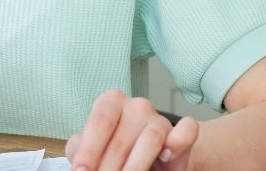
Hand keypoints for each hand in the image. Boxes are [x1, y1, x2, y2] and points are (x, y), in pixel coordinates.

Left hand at [65, 89, 199, 170]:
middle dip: (108, 167)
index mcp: (111, 102)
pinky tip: (165, 156)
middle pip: (121, 138)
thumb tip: (78, 165)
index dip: (89, 151)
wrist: (154, 156)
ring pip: (151, 140)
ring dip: (135, 166)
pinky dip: (178, 141)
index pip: (99, 122)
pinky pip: (187, 130)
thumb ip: (82, 150)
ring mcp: (160, 118)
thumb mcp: (95, 147)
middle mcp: (136, 106)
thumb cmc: (117, 148)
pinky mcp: (183, 132)